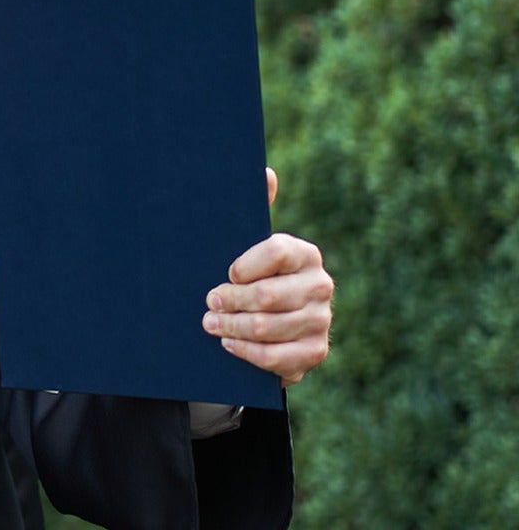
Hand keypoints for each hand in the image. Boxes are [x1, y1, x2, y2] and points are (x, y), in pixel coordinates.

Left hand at [202, 168, 332, 385]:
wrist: (270, 327)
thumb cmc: (252, 279)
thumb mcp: (248, 246)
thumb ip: (255, 210)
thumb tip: (266, 172)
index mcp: (305, 254)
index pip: (275, 251)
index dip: (244, 266)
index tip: (225, 273)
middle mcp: (320, 285)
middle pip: (267, 295)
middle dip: (229, 301)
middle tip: (208, 303)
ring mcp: (321, 321)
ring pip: (267, 327)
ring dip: (231, 327)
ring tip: (210, 324)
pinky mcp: (314, 352)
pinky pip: (275, 357)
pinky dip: (246, 352)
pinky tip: (229, 344)